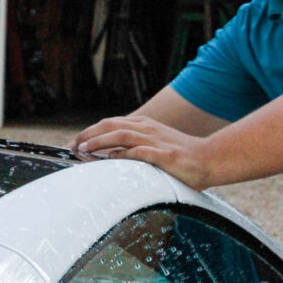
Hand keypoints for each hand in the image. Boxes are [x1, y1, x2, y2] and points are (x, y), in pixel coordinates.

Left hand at [71, 116, 213, 190]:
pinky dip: (121, 155)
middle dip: (88, 134)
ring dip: (99, 141)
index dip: (90, 131)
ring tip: (83, 150)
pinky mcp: (163, 155)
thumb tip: (110, 154)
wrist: (210, 159)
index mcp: (145, 125)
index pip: (111, 123)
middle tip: (72, 146)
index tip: (75, 143)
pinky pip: (138, 152)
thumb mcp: (157, 145)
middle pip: (111, 125)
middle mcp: (147, 129)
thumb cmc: (183, 156)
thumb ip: (136, 146)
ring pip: (120, 135)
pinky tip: (109, 159)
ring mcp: (155, 141)